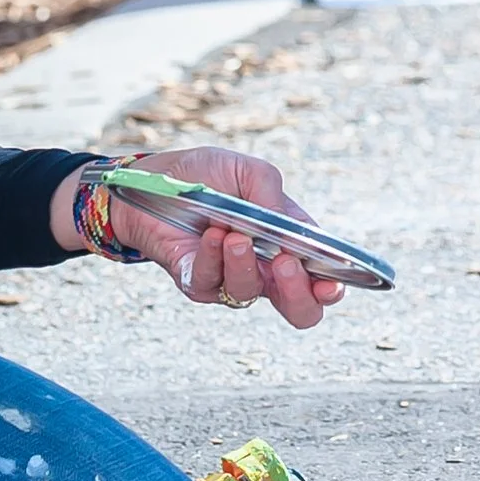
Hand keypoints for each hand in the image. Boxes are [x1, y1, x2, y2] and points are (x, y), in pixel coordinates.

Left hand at [53, 147, 344, 327]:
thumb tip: (288, 229)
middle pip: (300, 309)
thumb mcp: (246, 171)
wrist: (147, 180)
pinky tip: (212, 236)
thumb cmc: (202, 175)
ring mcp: (232, 279)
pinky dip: (215, 259)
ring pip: (253, 294)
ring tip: (234, 233)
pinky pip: (213, 285)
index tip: (330, 282)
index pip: (323, 278)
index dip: (332, 287)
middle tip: (284, 264)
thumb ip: (272, 194)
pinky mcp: (198, 284)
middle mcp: (266, 268)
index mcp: (289, 243)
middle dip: (299, 295)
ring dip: (246, 264)